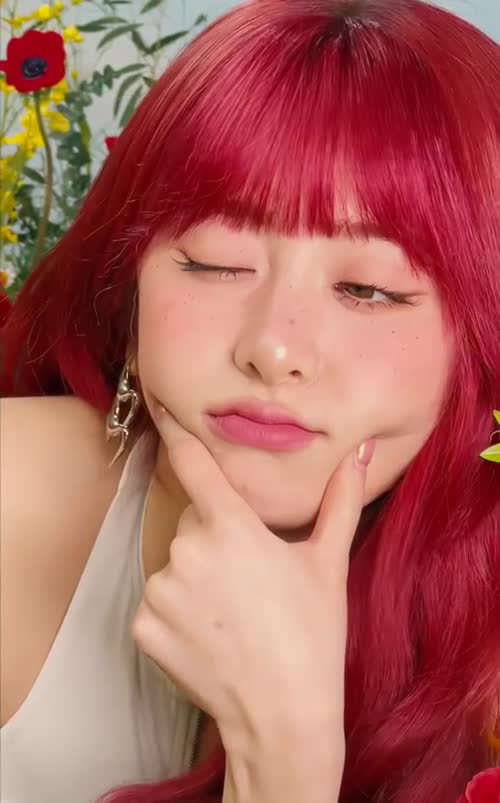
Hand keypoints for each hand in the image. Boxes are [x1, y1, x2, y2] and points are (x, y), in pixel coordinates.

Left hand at [131, 408, 373, 747]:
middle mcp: (187, 551)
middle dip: (215, 542)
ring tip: (232, 616)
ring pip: (174, 567)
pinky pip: (156, 606)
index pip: (196, 467)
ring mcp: (161, 591)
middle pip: (193, 526)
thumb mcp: (328, 563)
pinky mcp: (143, 627)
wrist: (283, 715)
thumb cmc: (312, 635)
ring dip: (194, 581)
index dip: (177, 434)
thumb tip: (361, 453)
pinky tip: (208, 638)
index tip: (161, 409)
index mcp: (232, 528)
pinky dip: (175, 617)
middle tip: (248, 582)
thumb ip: (340, 501)